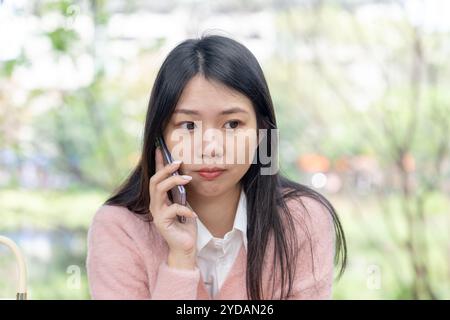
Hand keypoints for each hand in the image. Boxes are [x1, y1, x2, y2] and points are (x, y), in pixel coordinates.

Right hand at [149, 147, 197, 268]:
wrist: (185, 246)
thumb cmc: (185, 224)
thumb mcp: (184, 203)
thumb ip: (180, 192)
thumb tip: (183, 175)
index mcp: (159, 198)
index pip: (156, 176)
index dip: (158, 162)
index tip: (160, 147)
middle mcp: (155, 204)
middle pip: (154, 180)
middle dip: (166, 169)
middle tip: (179, 162)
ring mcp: (157, 213)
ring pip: (159, 190)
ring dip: (174, 182)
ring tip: (188, 179)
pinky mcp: (162, 222)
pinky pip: (172, 209)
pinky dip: (184, 209)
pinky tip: (192, 214)